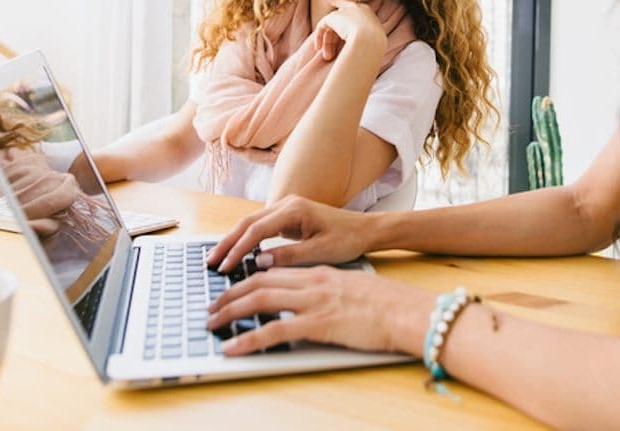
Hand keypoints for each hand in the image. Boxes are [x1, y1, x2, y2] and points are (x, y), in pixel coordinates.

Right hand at [206, 195, 373, 272]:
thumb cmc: (348, 239)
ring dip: (234, 240)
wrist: (366, 229)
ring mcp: (286, 208)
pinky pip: (261, 227)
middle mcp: (287, 204)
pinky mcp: (288, 217)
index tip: (225, 267)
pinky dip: (246, 239)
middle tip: (211, 263)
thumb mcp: (320, 252)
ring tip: (218, 259)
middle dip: (227, 242)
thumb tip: (259, 262)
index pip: (256, 229)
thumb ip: (290, 256)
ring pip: (251, 223)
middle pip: (247, 222)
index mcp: (294, 209)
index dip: (238, 249)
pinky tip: (238, 254)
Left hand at [206, 266, 431, 354]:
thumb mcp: (353, 290)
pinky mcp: (318, 324)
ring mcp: (314, 301)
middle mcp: (312, 282)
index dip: (245, 279)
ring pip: (259, 300)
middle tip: (211, 307)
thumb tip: (313, 303)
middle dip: (229, 293)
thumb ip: (328, 291)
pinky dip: (248, 339)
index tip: (229, 288)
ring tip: (212, 324)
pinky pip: (274, 332)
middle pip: (258, 281)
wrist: (408, 311)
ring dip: (230, 311)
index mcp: (320, 273)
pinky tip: (233, 348)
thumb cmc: (389, 305)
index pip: (272, 270)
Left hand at [314, 0, 386, 60]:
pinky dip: (319, 36)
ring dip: (328, 42)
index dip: (343, 13)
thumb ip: (363, 40)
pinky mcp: (333, 17)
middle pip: (341, 20)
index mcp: (367, 12)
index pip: (352, 9)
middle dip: (333, 37)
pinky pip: (323, 25)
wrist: (370, 41)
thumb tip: (355, 48)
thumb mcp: (372, 42)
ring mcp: (345, 11)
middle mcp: (356, 8)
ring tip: (327, 57)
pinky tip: (317, 47)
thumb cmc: (374, 46)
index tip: (335, 11)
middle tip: (330, 55)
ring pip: (332, 26)